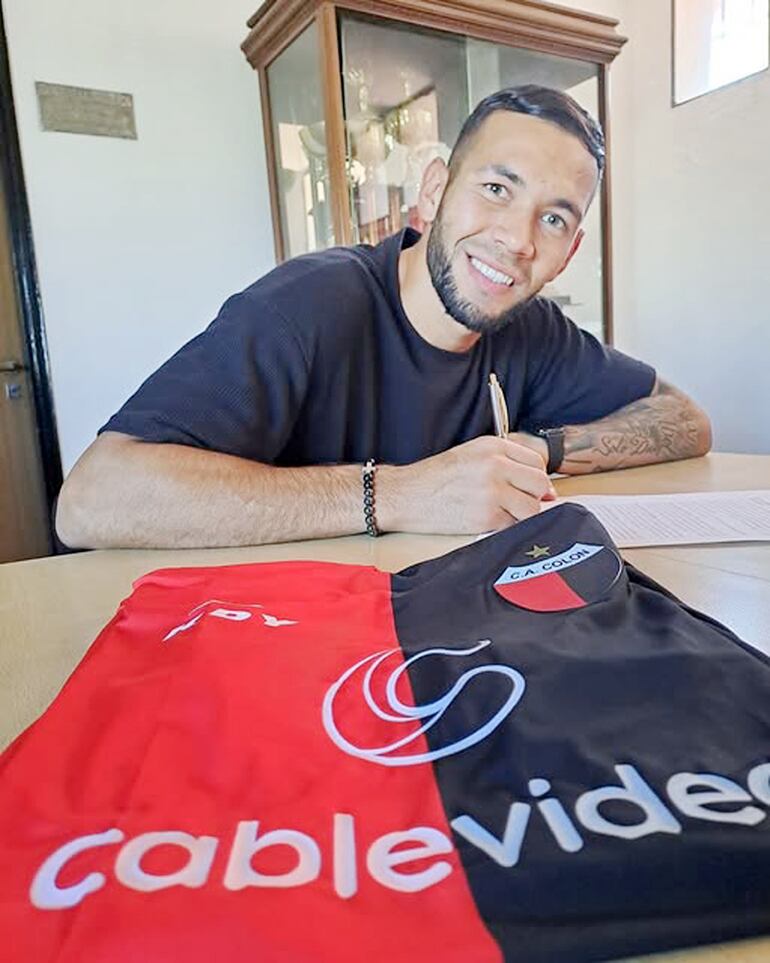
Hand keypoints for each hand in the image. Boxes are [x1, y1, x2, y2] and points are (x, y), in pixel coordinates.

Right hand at [380, 435, 555, 534]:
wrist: (406, 495)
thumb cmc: (435, 478)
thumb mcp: (470, 454)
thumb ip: (503, 462)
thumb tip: (540, 486)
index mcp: (492, 446)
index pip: (537, 461)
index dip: (537, 477)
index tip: (532, 488)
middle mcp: (495, 466)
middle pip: (540, 483)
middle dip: (536, 496)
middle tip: (523, 502)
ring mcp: (492, 492)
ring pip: (532, 508)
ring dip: (524, 514)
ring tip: (506, 513)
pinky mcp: (486, 517)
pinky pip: (514, 525)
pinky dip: (508, 527)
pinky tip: (492, 521)